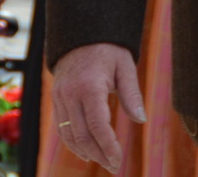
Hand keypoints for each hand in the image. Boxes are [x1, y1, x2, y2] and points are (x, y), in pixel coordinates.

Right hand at [52, 43, 145, 172]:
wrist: (81, 34)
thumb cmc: (109, 50)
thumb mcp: (126, 66)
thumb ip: (132, 94)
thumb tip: (141, 120)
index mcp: (90, 87)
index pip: (98, 125)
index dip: (108, 146)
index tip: (118, 160)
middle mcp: (70, 95)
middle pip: (82, 135)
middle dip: (98, 154)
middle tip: (114, 166)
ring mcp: (60, 98)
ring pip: (69, 134)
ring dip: (85, 152)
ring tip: (103, 162)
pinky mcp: (56, 99)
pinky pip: (61, 127)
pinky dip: (72, 143)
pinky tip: (85, 152)